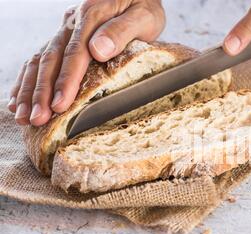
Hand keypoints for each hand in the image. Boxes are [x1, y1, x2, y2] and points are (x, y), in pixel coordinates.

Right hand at [8, 0, 165, 125]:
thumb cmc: (144, 8)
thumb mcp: (143, 16)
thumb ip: (121, 31)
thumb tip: (98, 49)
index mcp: (91, 16)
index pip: (75, 53)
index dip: (66, 80)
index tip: (60, 104)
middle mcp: (72, 23)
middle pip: (51, 59)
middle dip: (42, 92)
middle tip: (38, 119)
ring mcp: (64, 30)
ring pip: (40, 61)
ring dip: (30, 90)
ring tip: (25, 117)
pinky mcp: (62, 38)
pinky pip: (39, 59)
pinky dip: (27, 80)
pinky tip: (19, 100)